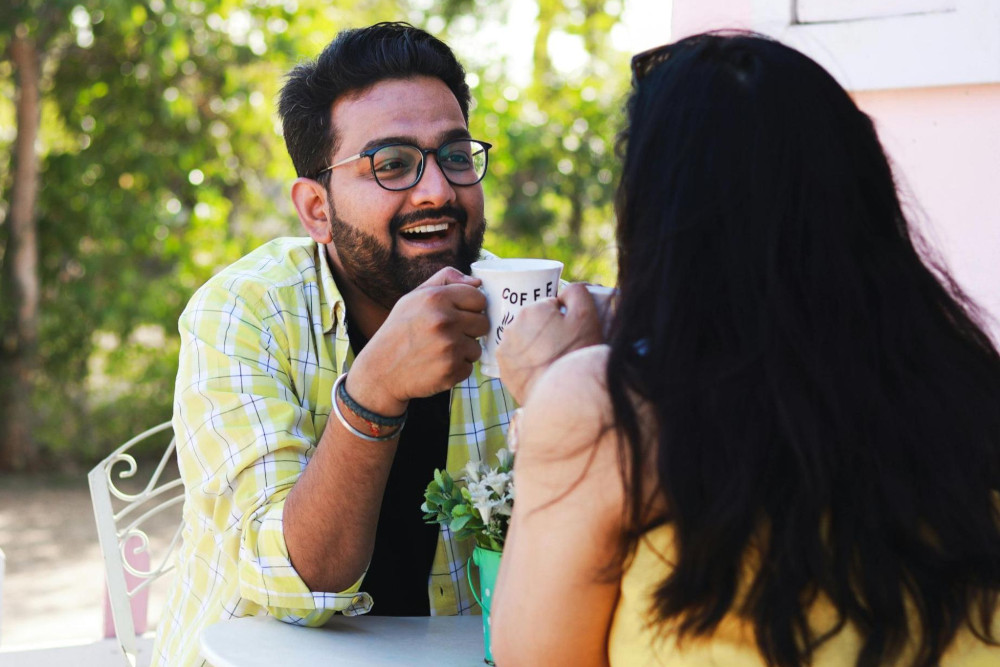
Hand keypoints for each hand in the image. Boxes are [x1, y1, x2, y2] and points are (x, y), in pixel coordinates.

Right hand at [346, 267, 487, 413]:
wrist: (380, 371)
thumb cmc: (400, 331)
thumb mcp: (414, 298)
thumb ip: (445, 280)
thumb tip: (477, 282)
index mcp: (436, 298)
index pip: (479, 298)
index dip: (471, 308)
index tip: (459, 315)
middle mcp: (444, 320)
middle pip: (483, 323)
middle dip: (469, 330)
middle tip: (447, 335)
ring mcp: (449, 347)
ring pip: (477, 347)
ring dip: (463, 352)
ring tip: (439, 351)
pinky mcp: (451, 370)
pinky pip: (469, 367)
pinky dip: (456, 369)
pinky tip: (436, 365)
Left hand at [496, 282, 602, 402]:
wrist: (565, 393)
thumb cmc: (577, 353)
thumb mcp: (587, 316)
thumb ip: (576, 292)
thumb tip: (563, 291)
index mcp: (534, 309)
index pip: (550, 307)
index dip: (562, 319)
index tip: (569, 333)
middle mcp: (514, 324)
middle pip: (534, 321)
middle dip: (546, 330)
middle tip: (561, 347)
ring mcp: (505, 346)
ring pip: (523, 338)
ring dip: (533, 344)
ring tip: (550, 359)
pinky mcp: (502, 367)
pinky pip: (514, 356)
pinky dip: (524, 360)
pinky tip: (538, 368)